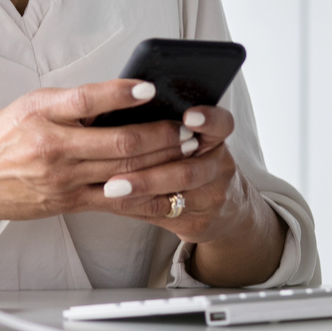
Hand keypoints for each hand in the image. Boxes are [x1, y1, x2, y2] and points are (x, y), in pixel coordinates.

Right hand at [0, 80, 195, 222]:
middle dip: (160, 135)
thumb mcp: (29, 105)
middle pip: (119, 142)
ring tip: (187, 152)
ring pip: (124, 173)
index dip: (122, 93)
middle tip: (187, 127)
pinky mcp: (69, 203)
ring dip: (162, 163)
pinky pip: (116, 202)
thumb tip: (118, 96)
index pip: (88, 100)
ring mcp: (63, 180)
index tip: (150, 88)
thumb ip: (71, 102)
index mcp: (42, 114)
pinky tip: (167, 190)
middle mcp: (54, 148)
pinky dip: (146, 196)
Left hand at [95, 105, 283, 285]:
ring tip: (109, 190)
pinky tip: (112, 202)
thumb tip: (124, 107)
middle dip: (149, 175)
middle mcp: (219, 169)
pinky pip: (160, 215)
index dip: (208, 120)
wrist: (222, 208)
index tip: (188, 116)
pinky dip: (134, 207)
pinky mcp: (198, 223)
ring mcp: (211, 199)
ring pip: (171, 199)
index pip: (221, 125)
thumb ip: (167, 126)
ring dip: (136, 194)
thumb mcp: (192, 138)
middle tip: (116, 175)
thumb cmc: (193, 160)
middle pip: (187, 172)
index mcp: (217, 139)